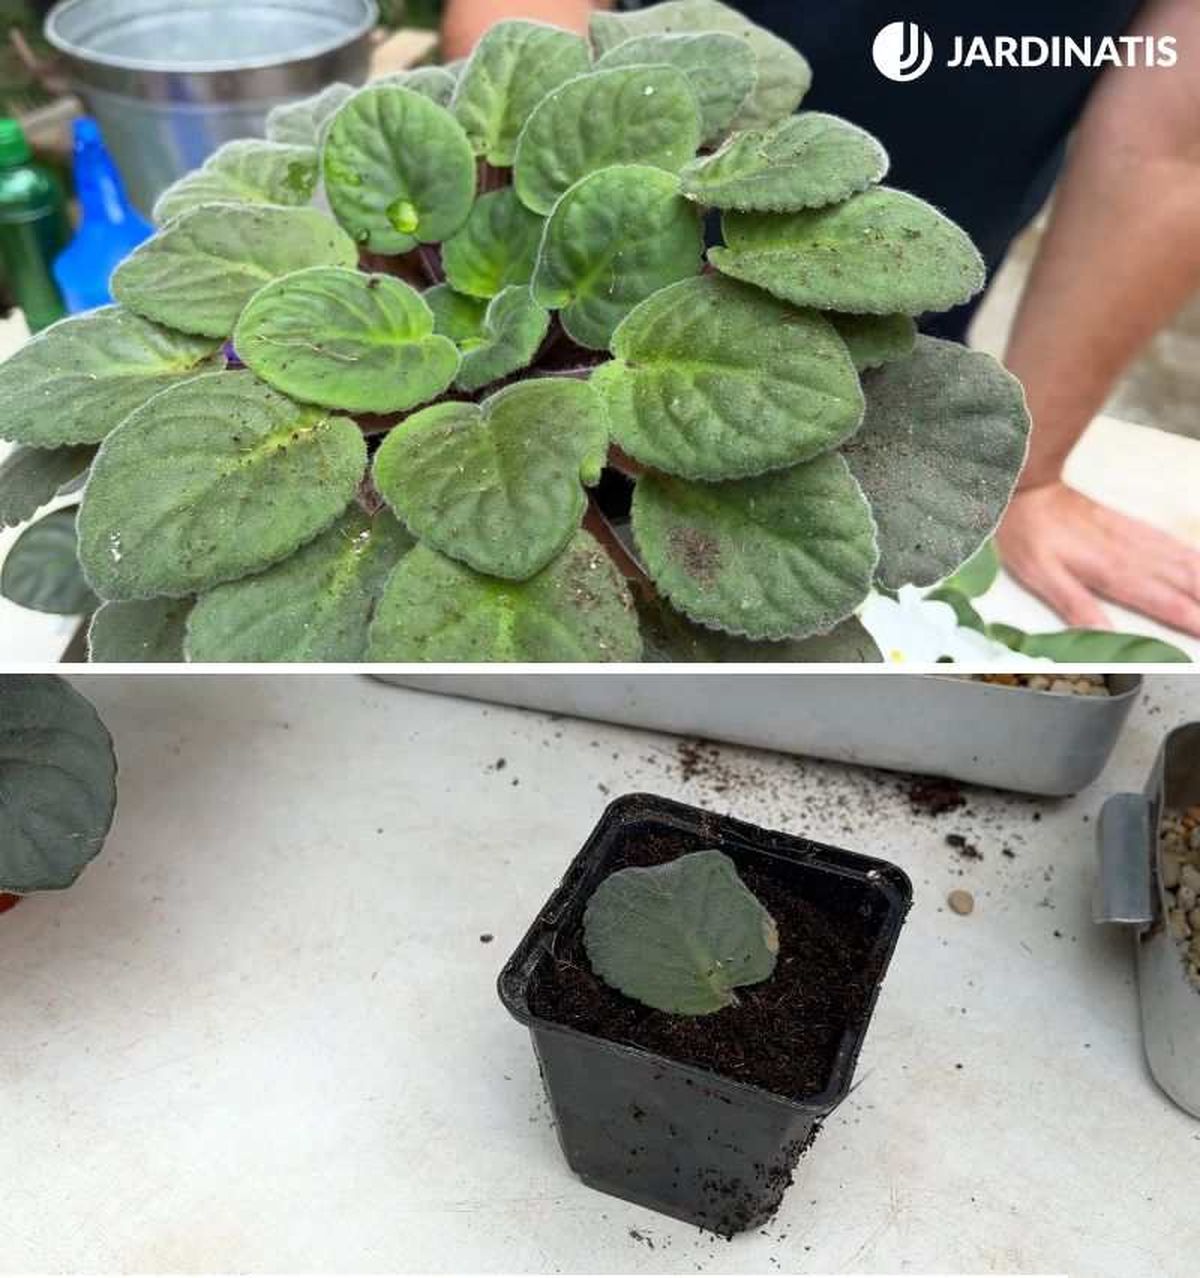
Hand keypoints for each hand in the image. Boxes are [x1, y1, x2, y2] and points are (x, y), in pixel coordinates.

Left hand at [996, 481, 1199, 635]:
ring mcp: (1137, 538)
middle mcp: (1133, 555)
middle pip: (1185, 582)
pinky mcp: (1133, 526)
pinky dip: (1197, 557)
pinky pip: (1176, 544)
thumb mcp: (1041, 576)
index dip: (1192, 619)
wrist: (1031, 487)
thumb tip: (1105, 636)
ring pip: (1187, 562)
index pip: (1164, 602)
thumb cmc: (1030, 534)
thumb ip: (1075, 606)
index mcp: (1113, 572)